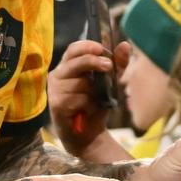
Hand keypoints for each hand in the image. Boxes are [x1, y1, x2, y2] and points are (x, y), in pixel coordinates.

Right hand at [49, 40, 130, 158]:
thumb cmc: (96, 104)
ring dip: (94, 92)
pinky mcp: (57, 104)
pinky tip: (87, 110)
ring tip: (94, 100)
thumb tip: (125, 45)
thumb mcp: (110, 82)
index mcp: (68, 66)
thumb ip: (117, 64)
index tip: (101, 49)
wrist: (89, 134)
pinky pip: (79, 99)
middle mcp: (58, 75)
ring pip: (81, 83)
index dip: (87, 46)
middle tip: (108, 66)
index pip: (73, 49)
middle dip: (93, 62)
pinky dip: (89, 104)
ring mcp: (55, 90)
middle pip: (75, 61)